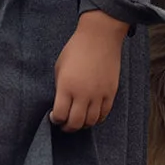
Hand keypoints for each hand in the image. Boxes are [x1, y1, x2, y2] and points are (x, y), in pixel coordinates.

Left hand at [50, 11, 128, 131]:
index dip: (55, 120)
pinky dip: (97, 118)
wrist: (100, 37)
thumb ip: (60, 87)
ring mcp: (98, 94)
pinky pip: (104, 114)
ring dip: (82, 125)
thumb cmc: (76, 49)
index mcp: (66, 86)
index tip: (54, 117)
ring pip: (91, 121)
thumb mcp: (60, 67)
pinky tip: (91, 114)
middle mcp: (83, 93)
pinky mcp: (110, 92)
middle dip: (68, 127)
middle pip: (75, 123)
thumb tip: (61, 103)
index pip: (60, 115)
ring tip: (78, 120)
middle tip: (64, 124)